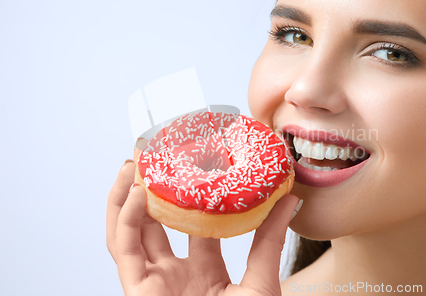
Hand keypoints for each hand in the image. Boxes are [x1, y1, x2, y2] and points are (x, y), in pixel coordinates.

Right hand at [107, 160, 299, 295]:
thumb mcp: (261, 282)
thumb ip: (269, 241)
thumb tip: (289, 200)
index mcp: (203, 272)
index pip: (192, 225)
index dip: (189, 195)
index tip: (192, 163)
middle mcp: (174, 275)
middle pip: (153, 225)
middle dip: (148, 190)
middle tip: (151, 156)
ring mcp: (154, 284)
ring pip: (128, 234)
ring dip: (124, 198)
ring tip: (132, 162)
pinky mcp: (137, 293)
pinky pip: (124, 252)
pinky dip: (124, 221)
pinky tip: (136, 192)